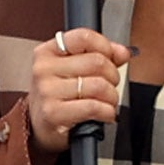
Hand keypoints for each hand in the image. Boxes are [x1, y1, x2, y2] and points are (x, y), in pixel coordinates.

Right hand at [19, 25, 126, 164]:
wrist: (40, 127)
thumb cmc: (59, 96)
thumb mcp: (73, 69)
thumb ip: (100, 54)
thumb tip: (123, 51)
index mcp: (47, 52)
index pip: (84, 37)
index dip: (105, 47)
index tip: (110, 58)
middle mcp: (44, 69)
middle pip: (97, 62)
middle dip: (112, 76)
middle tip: (109, 85)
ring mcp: (47, 91)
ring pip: (99, 85)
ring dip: (112, 97)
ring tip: (106, 102)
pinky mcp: (53, 113)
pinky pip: (94, 107)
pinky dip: (107, 112)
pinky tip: (104, 113)